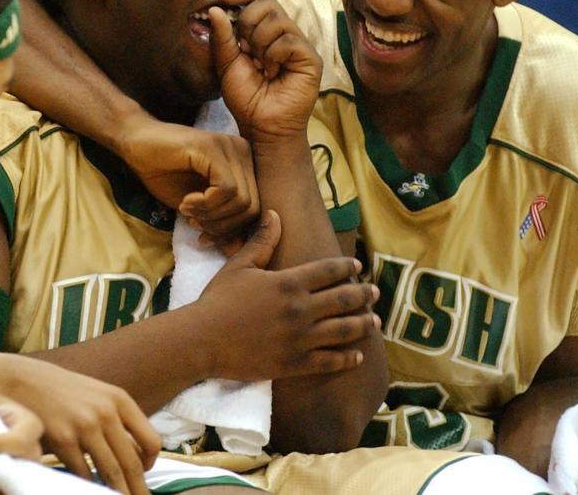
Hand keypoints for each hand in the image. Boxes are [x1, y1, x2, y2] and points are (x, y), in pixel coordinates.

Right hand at [0, 358, 159, 494]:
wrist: (25, 381)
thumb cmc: (64, 392)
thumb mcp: (98, 396)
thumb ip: (118, 420)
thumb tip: (138, 454)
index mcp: (120, 400)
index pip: (151, 440)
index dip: (151, 463)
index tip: (145, 472)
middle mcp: (106, 412)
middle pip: (132, 463)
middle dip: (138, 488)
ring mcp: (84, 426)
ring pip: (110, 472)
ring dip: (116, 492)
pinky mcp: (63, 440)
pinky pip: (82, 473)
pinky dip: (87, 485)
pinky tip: (89, 488)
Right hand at [116, 113, 258, 245]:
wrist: (135, 143)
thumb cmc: (164, 172)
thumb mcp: (196, 208)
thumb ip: (218, 225)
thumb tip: (235, 251)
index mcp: (243, 165)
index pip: (255, 210)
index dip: (230, 231)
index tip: (203, 236)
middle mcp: (243, 153)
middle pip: (252, 208)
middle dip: (221, 226)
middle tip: (193, 223)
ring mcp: (231, 147)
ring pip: (241, 201)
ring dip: (210, 215)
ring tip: (187, 210)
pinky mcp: (214, 147)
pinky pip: (226, 189)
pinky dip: (205, 203)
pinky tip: (186, 201)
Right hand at [194, 211, 380, 380]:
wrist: (202, 340)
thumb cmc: (218, 300)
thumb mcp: (239, 265)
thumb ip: (262, 241)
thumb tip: (274, 214)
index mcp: (289, 283)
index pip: (329, 270)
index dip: (346, 267)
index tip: (357, 266)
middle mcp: (300, 310)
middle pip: (344, 299)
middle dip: (364, 294)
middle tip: (376, 292)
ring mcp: (300, 339)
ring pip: (344, 330)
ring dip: (363, 324)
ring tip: (375, 321)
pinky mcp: (295, 364)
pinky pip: (330, 361)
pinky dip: (348, 358)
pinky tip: (358, 356)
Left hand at [210, 0, 322, 142]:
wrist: (261, 127)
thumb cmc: (246, 98)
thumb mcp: (226, 64)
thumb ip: (222, 37)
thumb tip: (216, 8)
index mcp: (264, 31)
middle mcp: (284, 33)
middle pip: (267, 1)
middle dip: (247, 21)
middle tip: (243, 47)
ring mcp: (298, 44)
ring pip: (277, 19)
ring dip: (259, 41)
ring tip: (258, 65)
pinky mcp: (310, 58)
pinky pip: (289, 40)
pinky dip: (273, 55)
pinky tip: (271, 72)